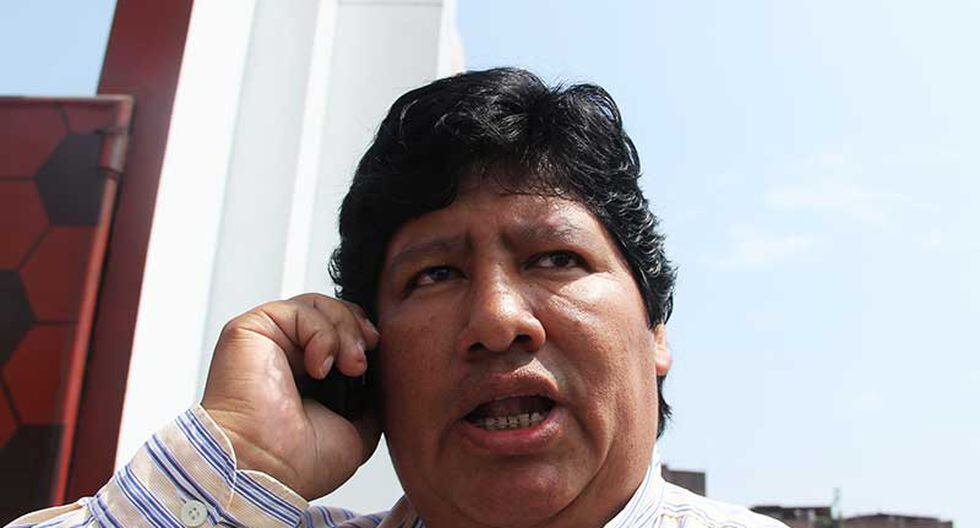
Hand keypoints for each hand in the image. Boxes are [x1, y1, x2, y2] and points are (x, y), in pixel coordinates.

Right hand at [201, 293, 380, 498]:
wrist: (268, 471)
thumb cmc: (300, 462)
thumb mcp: (359, 428)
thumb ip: (370, 395)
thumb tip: (382, 371)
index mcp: (307, 374)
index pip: (341, 331)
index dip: (362, 334)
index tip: (376, 353)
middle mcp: (286, 354)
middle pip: (333, 311)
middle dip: (358, 329)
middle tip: (362, 363)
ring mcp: (269, 341)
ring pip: (319, 305)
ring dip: (344, 330)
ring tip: (349, 366)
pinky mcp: (250, 330)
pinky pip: (299, 309)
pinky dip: (321, 333)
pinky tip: (318, 367)